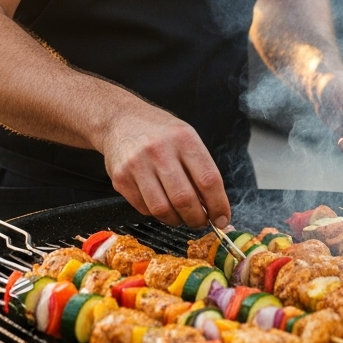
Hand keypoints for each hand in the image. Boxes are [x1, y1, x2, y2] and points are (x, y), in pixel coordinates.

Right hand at [99, 106, 230, 228]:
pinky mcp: (121, 178)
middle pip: (184, 199)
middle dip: (197, 219)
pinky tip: (161, 204)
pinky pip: (144, 209)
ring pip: (162, 209)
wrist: (120, 120)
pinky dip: (157, 214)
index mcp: (183, 138)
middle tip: (201, 222)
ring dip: (177, 220)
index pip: (208, 179)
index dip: (218, 205)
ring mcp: (137, 165)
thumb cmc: (159, 132)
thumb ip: (200, 169)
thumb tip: (213, 207)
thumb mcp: (186, 138)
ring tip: (181, 216)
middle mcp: (159, 150)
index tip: (222, 219)